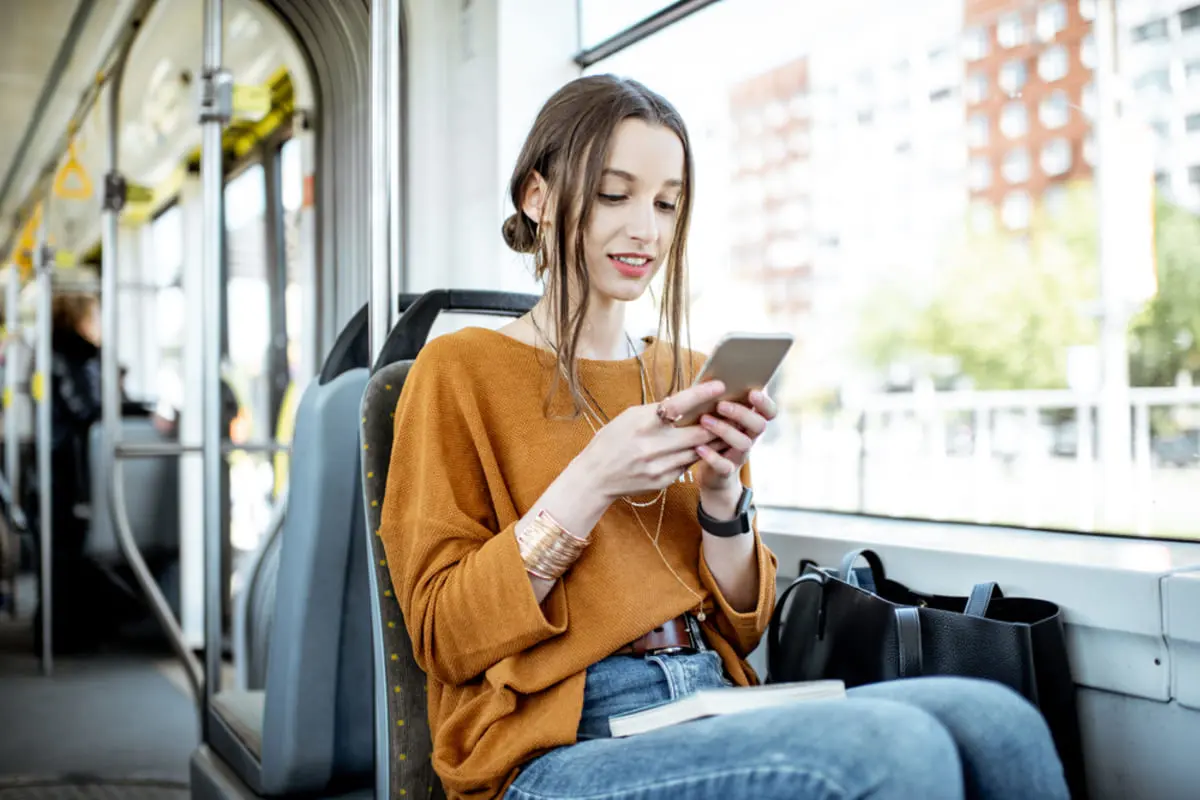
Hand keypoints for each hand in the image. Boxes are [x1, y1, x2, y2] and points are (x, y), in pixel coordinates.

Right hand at [573, 380, 725, 499]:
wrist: (595, 477)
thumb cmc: (612, 440)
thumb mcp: (630, 417)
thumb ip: (658, 411)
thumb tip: (688, 400)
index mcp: (642, 424)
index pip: (678, 405)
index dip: (700, 395)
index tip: (719, 385)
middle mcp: (652, 447)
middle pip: (698, 434)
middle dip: (718, 422)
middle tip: (733, 410)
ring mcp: (659, 467)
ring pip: (698, 451)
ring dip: (715, 440)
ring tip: (728, 427)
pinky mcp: (664, 481)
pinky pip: (688, 465)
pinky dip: (698, 454)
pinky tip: (708, 447)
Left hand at [693, 389, 777, 492]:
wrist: (711, 474)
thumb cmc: (712, 436)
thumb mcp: (718, 417)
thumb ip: (719, 402)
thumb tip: (709, 379)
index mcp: (749, 422)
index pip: (769, 412)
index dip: (765, 403)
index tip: (752, 393)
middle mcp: (749, 438)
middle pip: (759, 425)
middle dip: (742, 413)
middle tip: (721, 405)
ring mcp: (739, 455)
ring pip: (743, 443)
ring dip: (725, 430)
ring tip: (704, 420)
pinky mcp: (726, 471)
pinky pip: (725, 466)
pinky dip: (712, 456)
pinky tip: (699, 447)